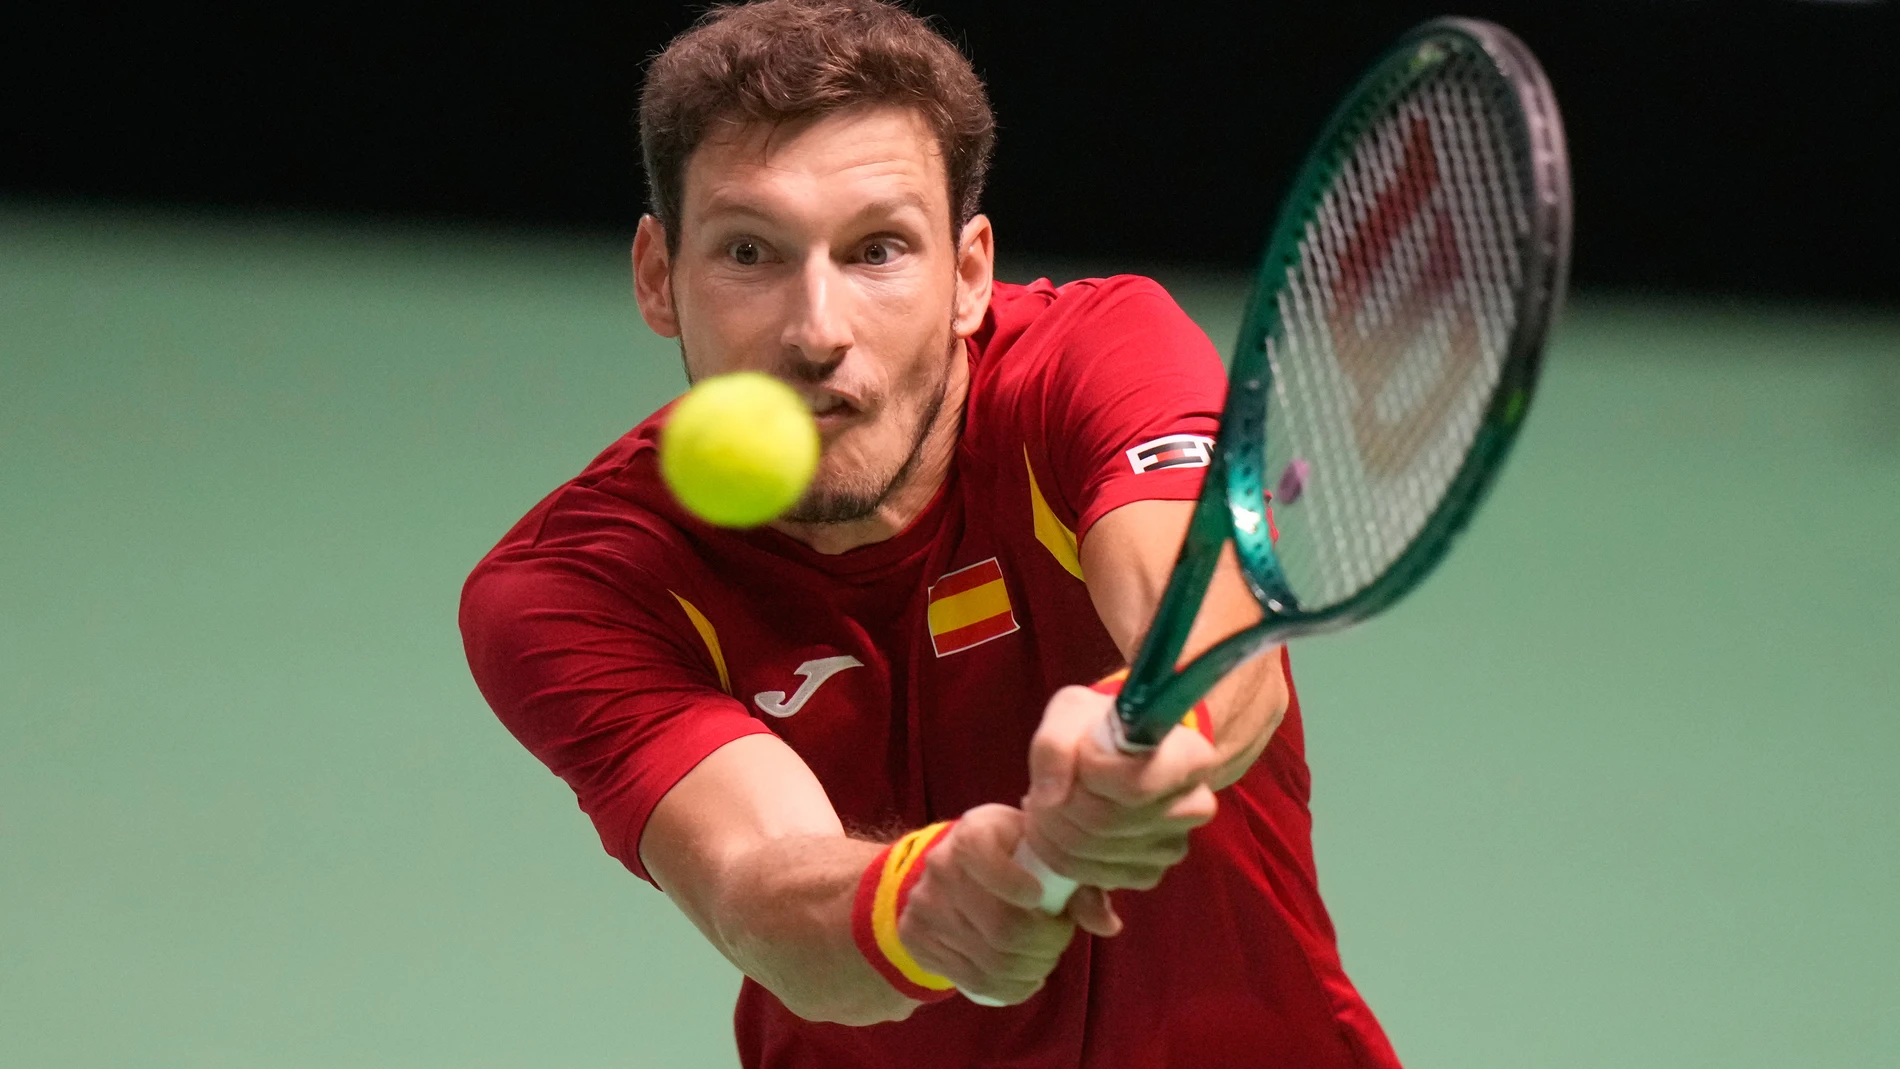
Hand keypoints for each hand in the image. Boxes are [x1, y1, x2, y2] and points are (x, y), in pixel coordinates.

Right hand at [897, 804, 1119, 1005]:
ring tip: (1042, 957)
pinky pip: (975, 981)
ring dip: (1032, 968)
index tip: (1041, 899)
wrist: (949, 874)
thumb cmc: (1012, 859)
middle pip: (1003, 926)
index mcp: (973, 831)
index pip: (982, 852)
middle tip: (1058, 940)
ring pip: (993, 961)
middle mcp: (941, 866)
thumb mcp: (1042, 853)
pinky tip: (1025, 976)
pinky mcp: (919, 941)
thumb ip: (1078, 883)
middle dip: (1046, 944)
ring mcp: (925, 906)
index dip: (1015, 883)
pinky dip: (1012, 987)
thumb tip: (1107, 924)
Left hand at [1021, 684, 1219, 892]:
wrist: (1117, 754)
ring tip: (1050, 805)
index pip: (1132, 785)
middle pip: (1105, 822)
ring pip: (1093, 852)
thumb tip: (1050, 797)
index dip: (1090, 772)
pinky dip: (1064, 856)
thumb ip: (1055, 744)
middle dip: (1059, 806)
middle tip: (1045, 788)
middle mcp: (1194, 806)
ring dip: (1054, 831)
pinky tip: (1064, 827)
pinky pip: (1095, 876)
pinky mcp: (1150, 873)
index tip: (1080, 751)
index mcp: (1190, 757)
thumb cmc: (1099, 727)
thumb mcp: (1072, 712)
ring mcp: (1173, 846)